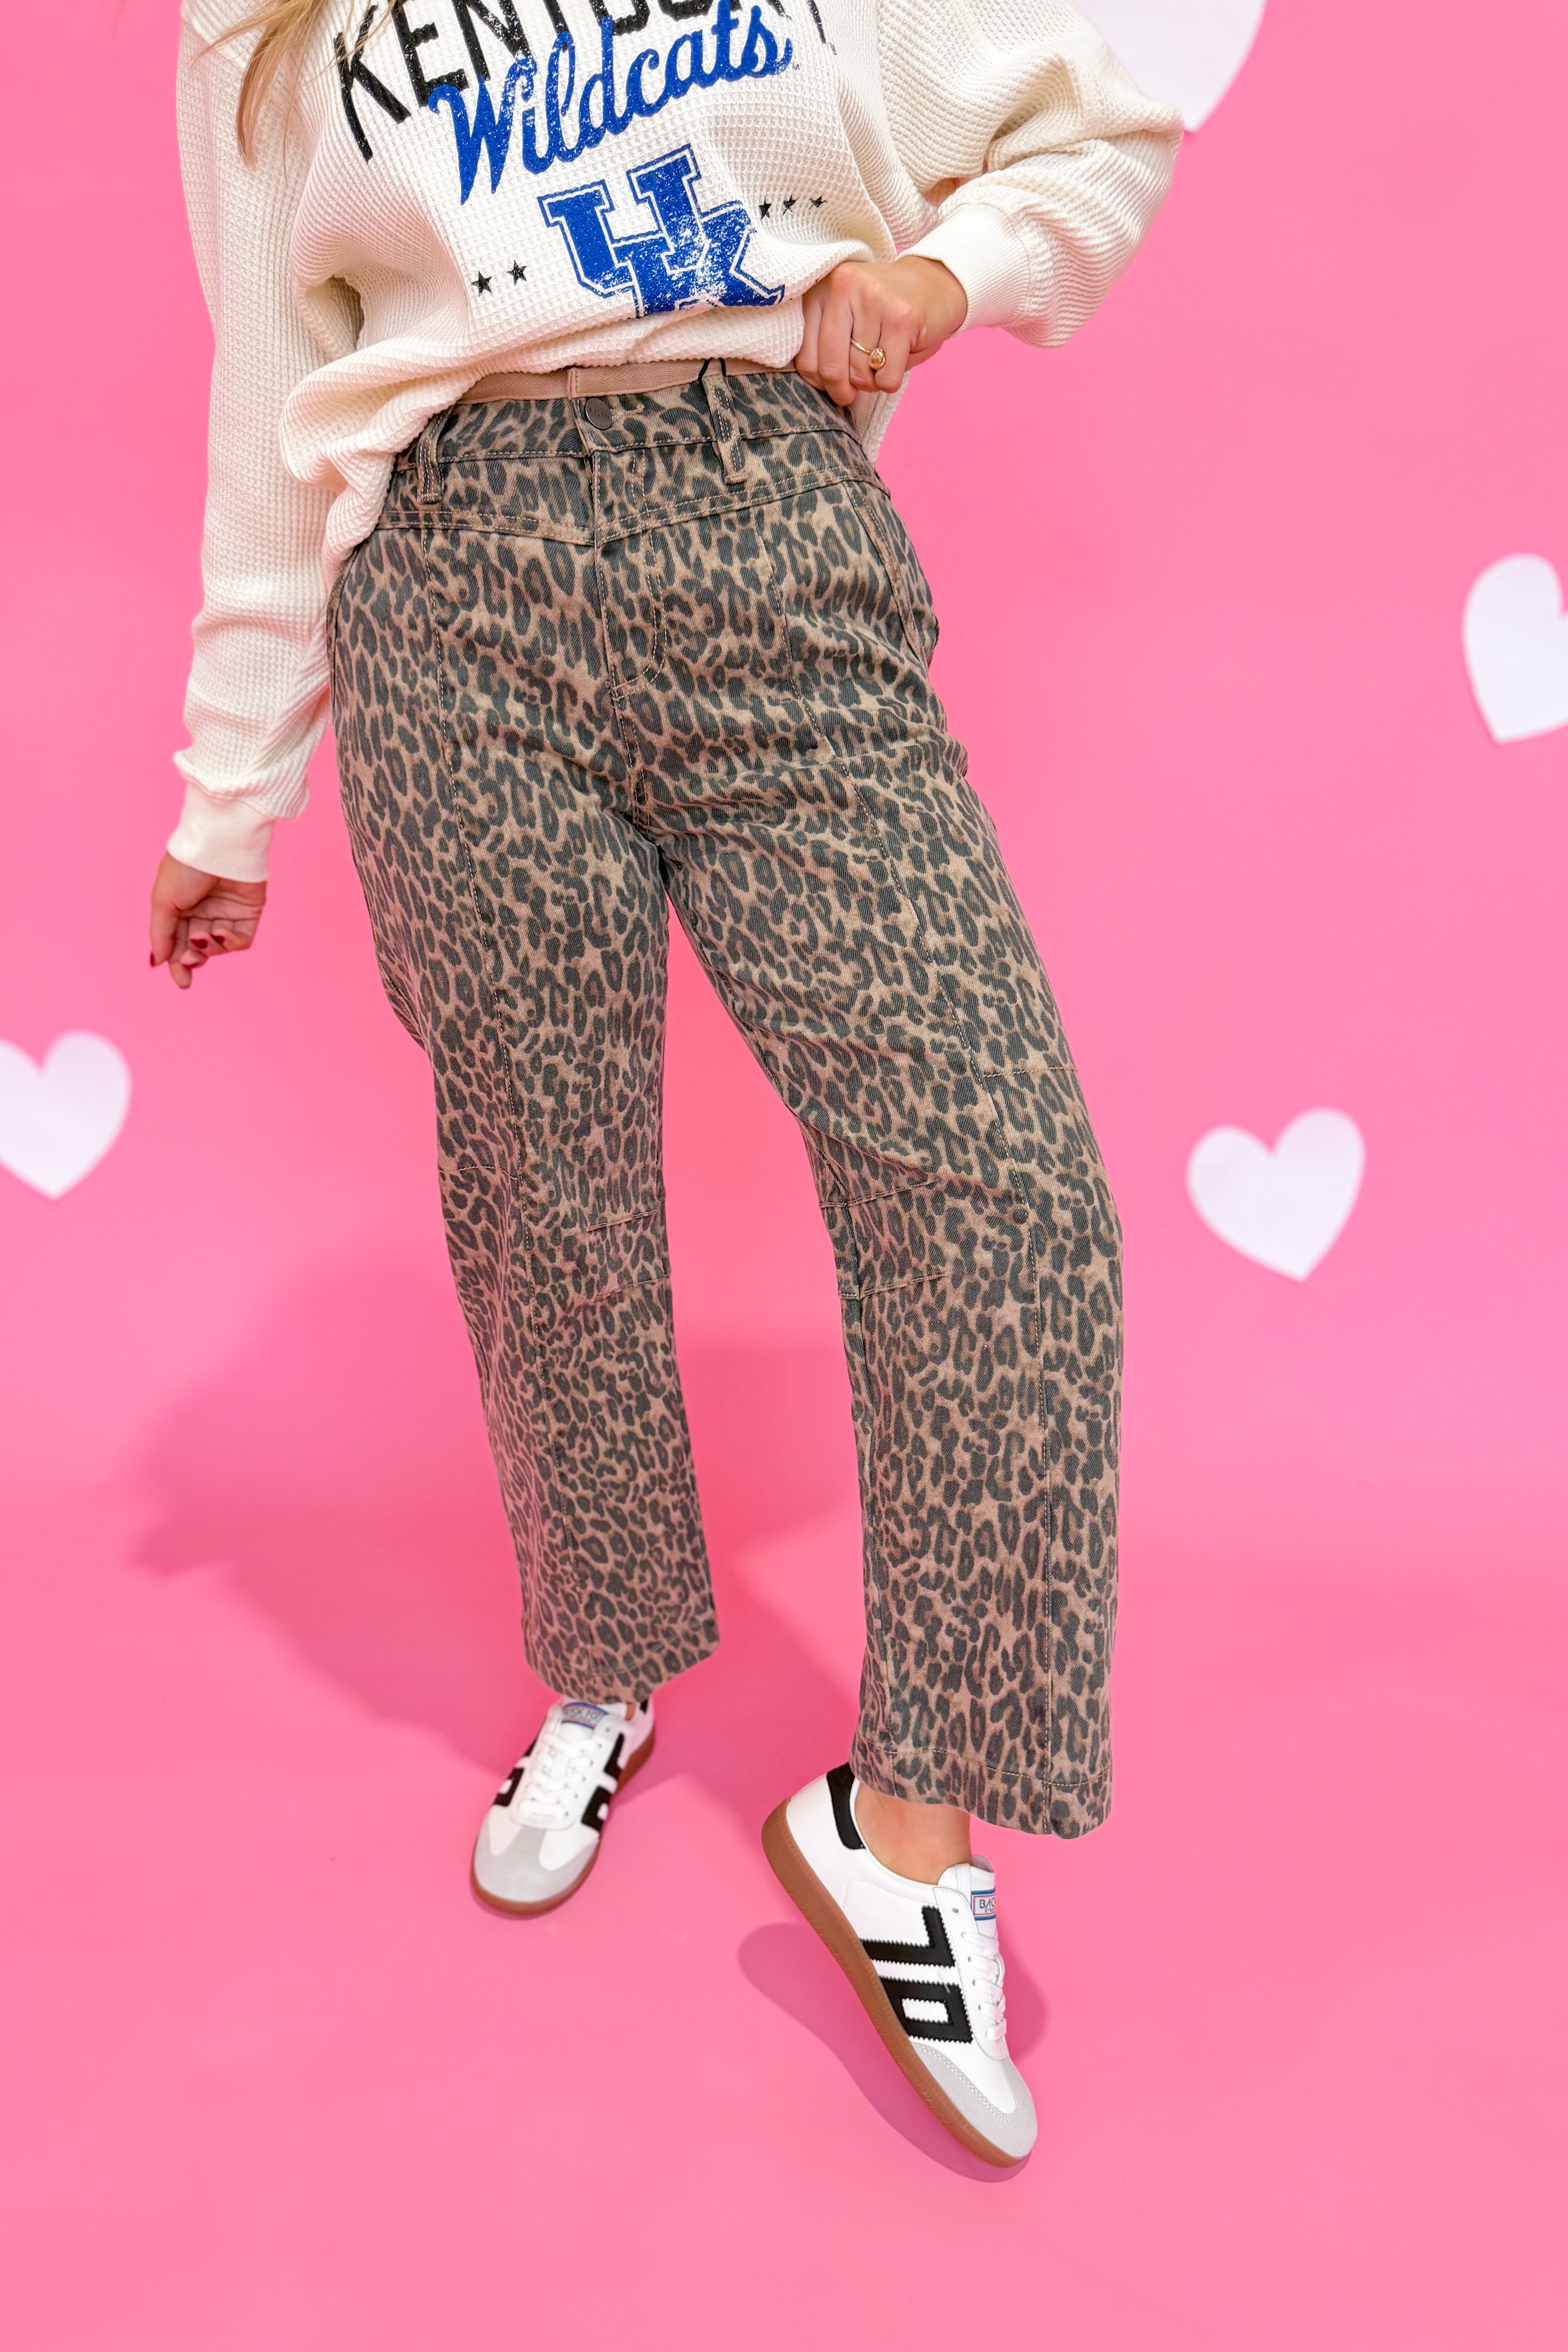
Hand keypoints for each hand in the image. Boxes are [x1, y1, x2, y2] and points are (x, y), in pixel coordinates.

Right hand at [149, 853, 266, 990]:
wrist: (218, 845)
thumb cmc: (186, 867)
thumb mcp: (163, 901)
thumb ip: (161, 934)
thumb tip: (158, 961)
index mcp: (179, 908)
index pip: (178, 943)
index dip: (179, 963)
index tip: (182, 981)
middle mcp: (203, 912)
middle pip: (198, 948)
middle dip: (193, 957)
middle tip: (190, 957)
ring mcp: (226, 913)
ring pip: (219, 947)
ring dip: (211, 948)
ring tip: (204, 936)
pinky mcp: (248, 913)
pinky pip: (241, 941)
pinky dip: (231, 943)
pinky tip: (221, 933)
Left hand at [795, 254, 967, 408]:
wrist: (936, 282)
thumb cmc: (885, 308)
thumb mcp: (847, 314)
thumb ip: (825, 340)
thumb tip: (818, 384)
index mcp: (822, 288)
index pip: (806, 356)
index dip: (818, 381)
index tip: (832, 383)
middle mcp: (844, 288)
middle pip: (831, 368)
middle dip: (841, 391)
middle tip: (850, 393)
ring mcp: (874, 301)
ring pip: (860, 374)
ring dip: (871, 382)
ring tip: (880, 364)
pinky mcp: (902, 319)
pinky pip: (886, 377)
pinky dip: (890, 382)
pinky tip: (896, 361)